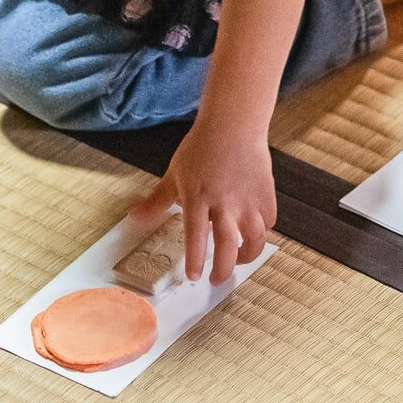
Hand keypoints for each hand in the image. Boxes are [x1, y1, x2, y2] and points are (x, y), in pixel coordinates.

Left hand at [130, 116, 275, 284]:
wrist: (233, 123)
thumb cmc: (201, 147)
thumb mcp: (175, 173)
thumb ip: (158, 200)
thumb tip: (134, 217)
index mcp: (198, 198)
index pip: (196, 237)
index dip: (195, 260)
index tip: (194, 276)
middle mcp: (225, 203)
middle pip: (228, 247)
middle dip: (223, 270)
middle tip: (216, 279)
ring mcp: (248, 200)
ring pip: (255, 240)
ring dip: (247, 256)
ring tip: (238, 260)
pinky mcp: (265, 194)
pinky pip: (268, 223)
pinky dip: (261, 233)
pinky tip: (252, 233)